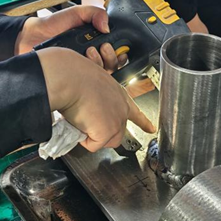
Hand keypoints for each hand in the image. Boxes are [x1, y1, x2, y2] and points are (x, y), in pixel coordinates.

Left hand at [15, 6, 126, 70]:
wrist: (31, 36)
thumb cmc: (53, 25)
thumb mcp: (77, 13)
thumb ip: (95, 13)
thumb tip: (107, 26)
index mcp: (95, 43)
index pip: (116, 53)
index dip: (120, 53)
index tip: (117, 47)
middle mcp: (91, 58)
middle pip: (112, 67)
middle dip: (111, 58)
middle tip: (102, 47)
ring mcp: (81, 69)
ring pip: (101, 76)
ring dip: (100, 64)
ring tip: (89, 52)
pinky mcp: (71, 78)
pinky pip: (85, 83)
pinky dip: (87, 74)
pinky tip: (81, 63)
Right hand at [37, 47, 154, 151]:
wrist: (69, 78)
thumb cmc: (74, 75)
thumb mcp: (91, 83)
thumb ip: (96, 98)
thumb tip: (87, 108)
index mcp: (118, 94)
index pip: (134, 111)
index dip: (143, 122)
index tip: (151, 129)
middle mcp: (122, 108)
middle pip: (118, 132)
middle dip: (104, 134)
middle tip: (88, 126)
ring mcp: (117, 121)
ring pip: (106, 141)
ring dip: (93, 137)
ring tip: (80, 121)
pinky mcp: (107, 132)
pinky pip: (92, 145)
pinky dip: (83, 139)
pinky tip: (78, 124)